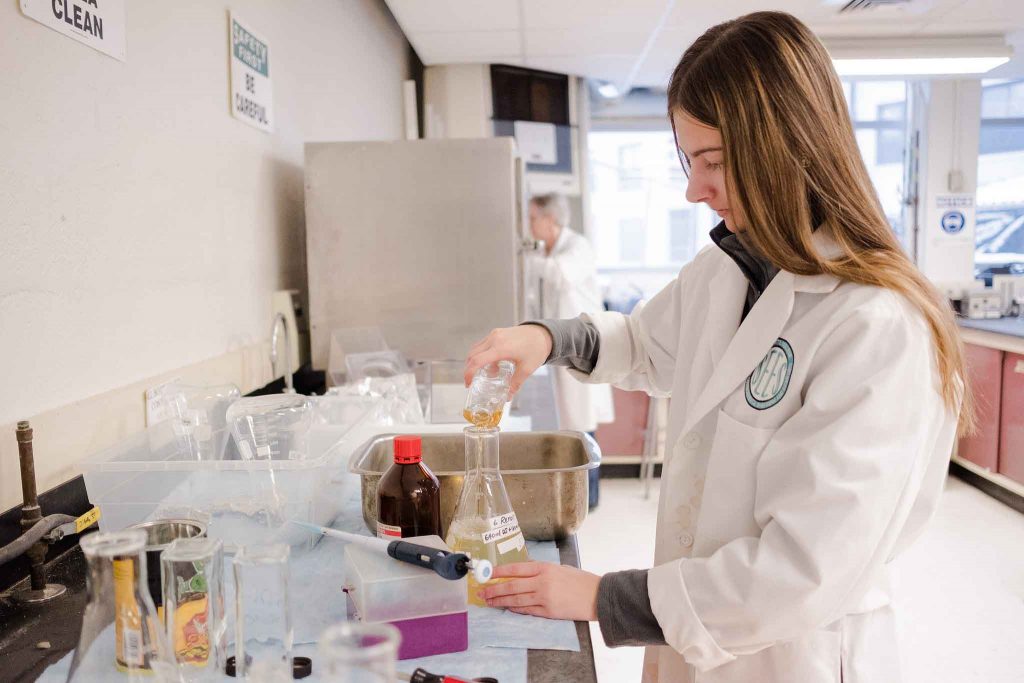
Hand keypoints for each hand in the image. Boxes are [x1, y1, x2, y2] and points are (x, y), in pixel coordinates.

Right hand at [464, 325, 552, 394]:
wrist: (543, 333)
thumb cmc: (536, 349)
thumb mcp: (527, 369)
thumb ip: (515, 384)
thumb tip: (507, 397)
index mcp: (501, 348)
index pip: (477, 360)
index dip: (469, 373)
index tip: (468, 384)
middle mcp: (494, 339)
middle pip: (472, 355)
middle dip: (469, 369)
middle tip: (471, 381)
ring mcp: (494, 334)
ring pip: (476, 349)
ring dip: (475, 361)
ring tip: (486, 374)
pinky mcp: (497, 333)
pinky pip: (483, 344)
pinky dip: (482, 355)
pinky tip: (493, 364)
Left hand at [478, 562, 600, 620]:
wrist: (597, 595)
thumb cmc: (580, 580)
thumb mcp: (559, 568)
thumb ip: (541, 571)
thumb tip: (522, 574)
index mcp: (544, 568)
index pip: (515, 568)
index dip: (498, 571)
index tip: (486, 573)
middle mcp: (542, 582)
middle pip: (511, 586)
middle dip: (494, 589)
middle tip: (481, 592)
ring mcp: (544, 598)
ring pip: (516, 599)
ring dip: (500, 600)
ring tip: (489, 601)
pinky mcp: (548, 612)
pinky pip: (526, 610)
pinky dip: (515, 608)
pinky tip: (506, 607)